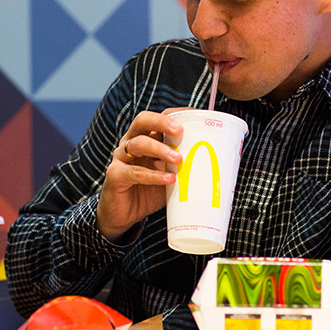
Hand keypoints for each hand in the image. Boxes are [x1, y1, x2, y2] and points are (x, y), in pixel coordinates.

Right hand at [95, 109, 185, 241]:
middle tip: (180, 130)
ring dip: (160, 149)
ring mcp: (120, 158)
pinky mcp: (115, 176)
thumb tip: (215, 163)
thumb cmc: (148, 191)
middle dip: (162, 122)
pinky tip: (168, 179)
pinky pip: (134, 172)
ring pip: (138, 144)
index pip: (156, 118)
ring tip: (178, 159)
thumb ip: (182, 166)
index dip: (172, 115)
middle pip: (142, 121)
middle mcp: (130, 143)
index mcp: (143, 138)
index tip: (193, 116)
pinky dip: (153, 175)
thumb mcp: (168, 175)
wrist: (123, 214)